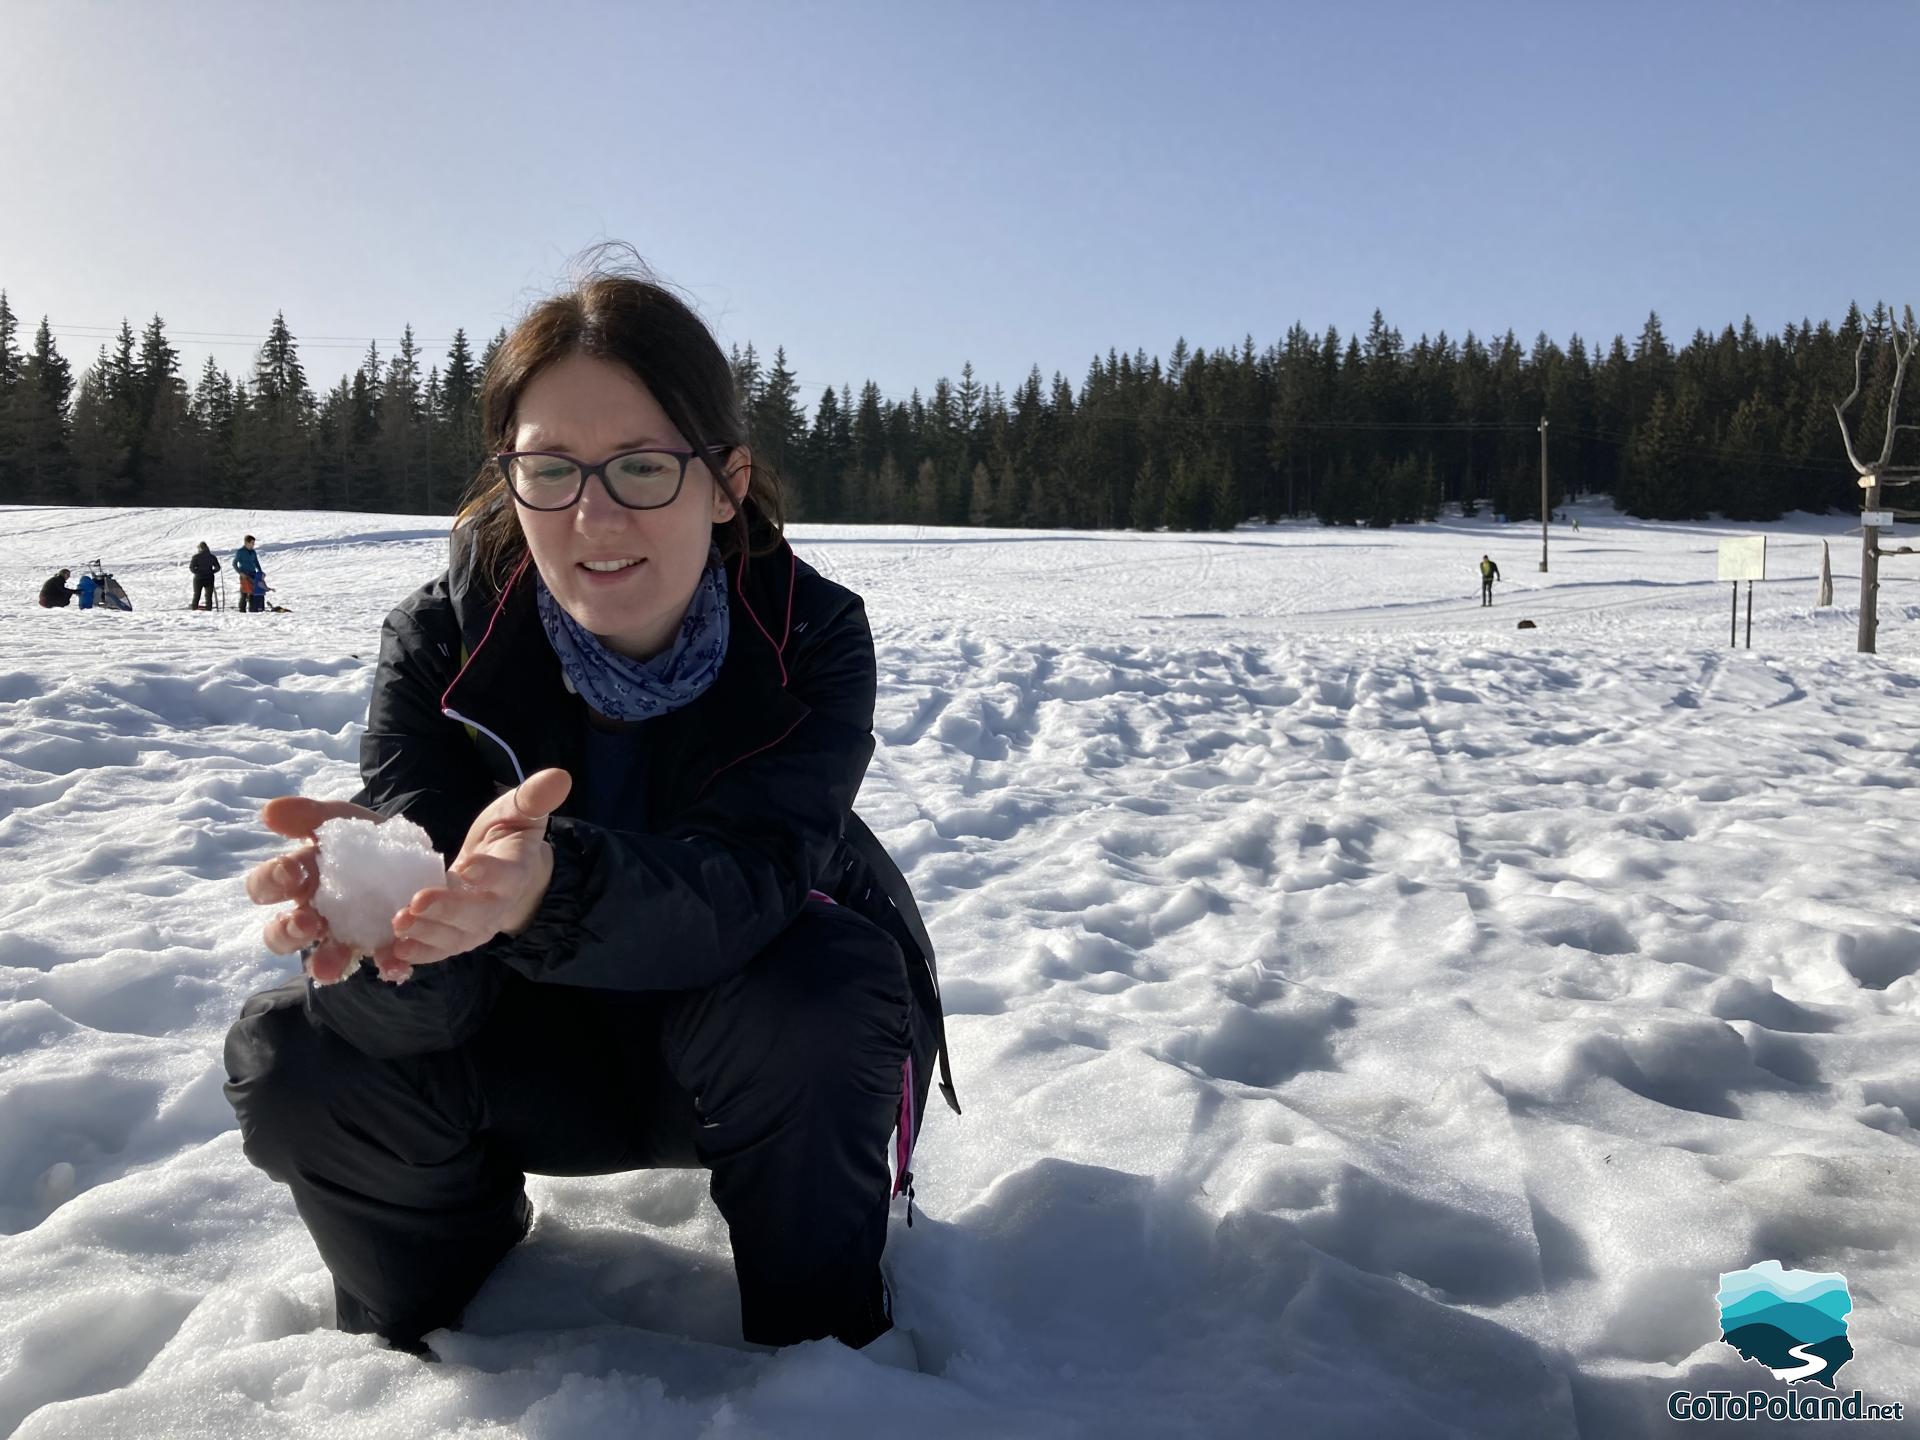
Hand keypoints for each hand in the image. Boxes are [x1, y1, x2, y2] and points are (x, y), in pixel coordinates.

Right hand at [246, 795, 406, 984]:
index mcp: (298, 883)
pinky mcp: (384, 946)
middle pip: (282, 935)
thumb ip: (308, 816)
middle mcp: (314, 916)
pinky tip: (395, 963)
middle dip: (288, 932)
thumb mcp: (340, 820)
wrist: (414, 852)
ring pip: (325, 959)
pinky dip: (387, 964)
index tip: (289, 871)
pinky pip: (383, 961)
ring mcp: (347, 936)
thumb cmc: (363, 839)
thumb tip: (268, 812)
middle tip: (307, 922)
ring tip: (330, 967)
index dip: (270, 882)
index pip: (266, 888)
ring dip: (325, 962)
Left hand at [388, 769, 571, 968]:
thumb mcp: (518, 811)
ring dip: (426, 935)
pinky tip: (391, 954)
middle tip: (416, 903)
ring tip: (398, 925)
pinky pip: (436, 952)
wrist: (507, 875)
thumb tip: (559, 776)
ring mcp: (475, 927)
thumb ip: (534, 797)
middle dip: (447, 911)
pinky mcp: (453, 938)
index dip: (490, 873)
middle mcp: (497, 905)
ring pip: (454, 939)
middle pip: (477, 915)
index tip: (467, 865)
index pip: (507, 876)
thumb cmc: (508, 838)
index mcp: (514, 872)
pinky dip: (415, 955)